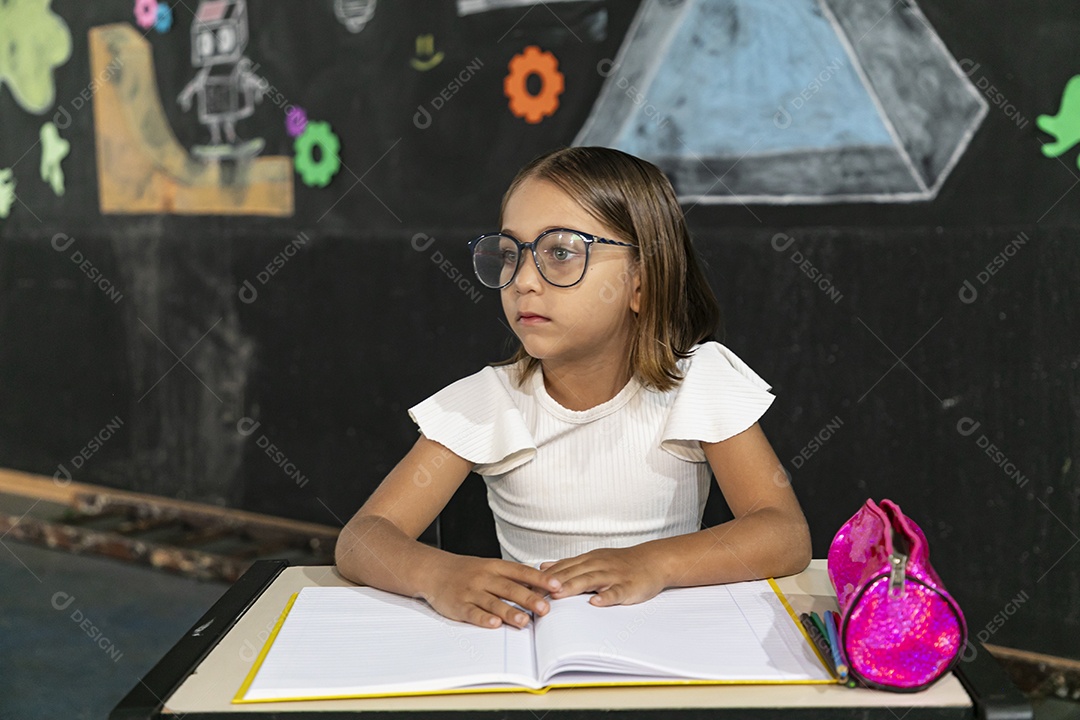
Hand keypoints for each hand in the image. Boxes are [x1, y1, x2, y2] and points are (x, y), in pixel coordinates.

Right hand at [419, 554, 561, 629]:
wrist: (433, 570)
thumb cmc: (467, 571)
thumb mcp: (490, 567)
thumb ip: (512, 576)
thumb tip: (541, 584)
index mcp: (495, 566)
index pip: (521, 572)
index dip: (540, 579)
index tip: (557, 586)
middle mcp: (484, 578)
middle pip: (509, 588)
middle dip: (529, 598)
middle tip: (545, 608)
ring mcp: (471, 591)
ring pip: (493, 602)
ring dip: (509, 612)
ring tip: (524, 621)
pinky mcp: (459, 605)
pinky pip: (472, 612)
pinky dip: (483, 618)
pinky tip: (494, 624)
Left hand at [540, 546, 666, 606]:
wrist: (653, 560)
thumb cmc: (621, 563)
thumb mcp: (593, 559)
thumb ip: (568, 564)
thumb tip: (543, 566)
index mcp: (588, 560)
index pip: (562, 568)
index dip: (544, 577)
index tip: (525, 587)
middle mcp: (598, 565)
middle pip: (572, 573)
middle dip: (553, 583)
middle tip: (534, 593)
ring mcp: (613, 575)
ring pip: (590, 580)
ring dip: (573, 587)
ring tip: (558, 595)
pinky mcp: (628, 586)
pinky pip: (616, 592)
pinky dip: (606, 597)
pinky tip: (596, 602)